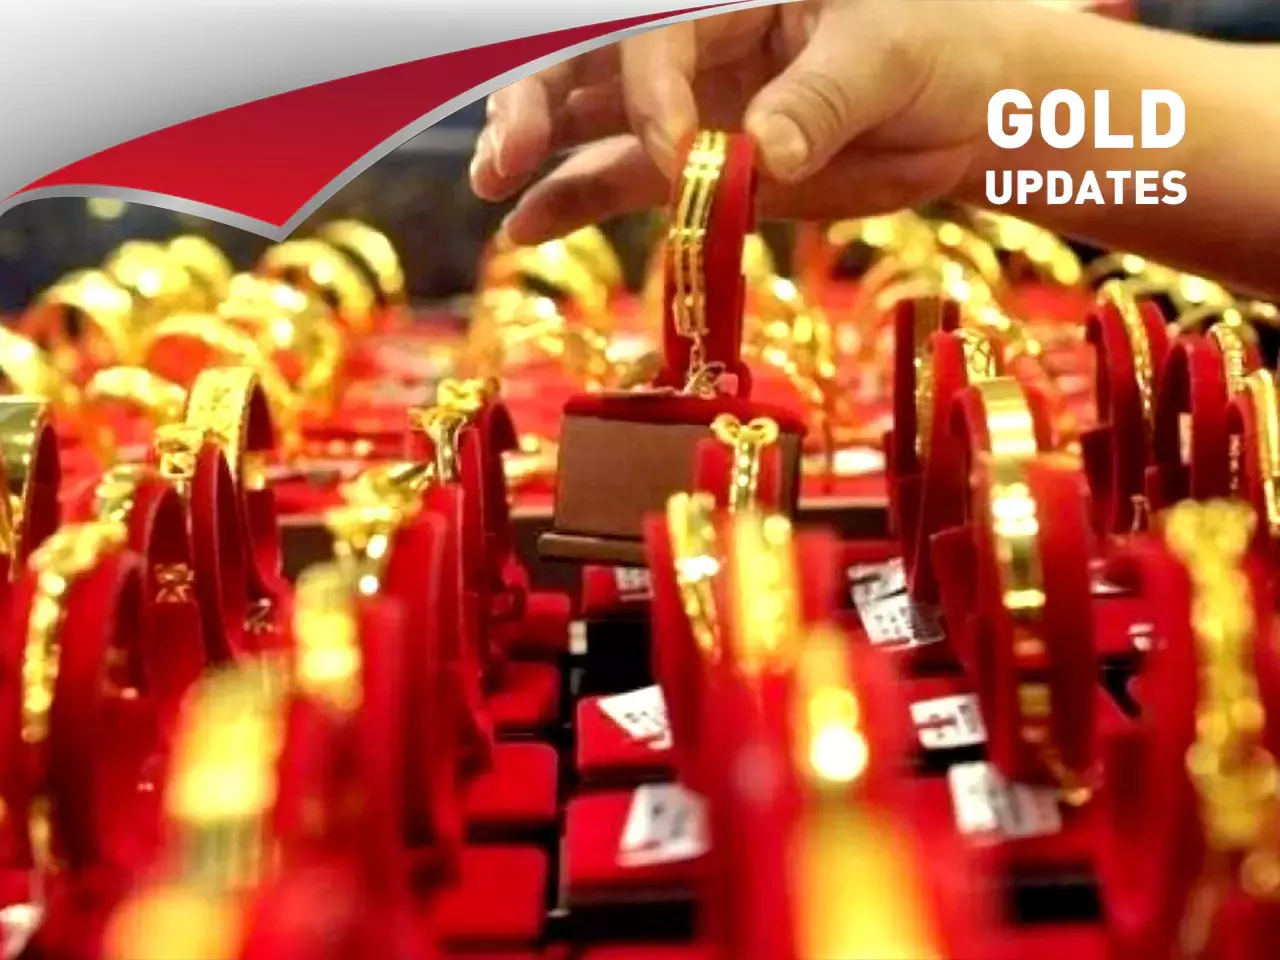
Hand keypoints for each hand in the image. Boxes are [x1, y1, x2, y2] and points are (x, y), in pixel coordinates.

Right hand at [471, 0, 1014, 243]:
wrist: (969, 110)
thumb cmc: (942, 51)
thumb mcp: (896, 55)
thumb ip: (826, 96)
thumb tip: (766, 151)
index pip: (658, 25)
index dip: (652, 88)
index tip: (679, 154)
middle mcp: (694, 39)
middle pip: (585, 53)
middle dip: (536, 96)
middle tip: (506, 152)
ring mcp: (686, 103)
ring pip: (584, 112)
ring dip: (534, 147)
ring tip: (494, 186)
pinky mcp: (690, 166)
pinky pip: (613, 178)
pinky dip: (566, 203)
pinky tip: (522, 226)